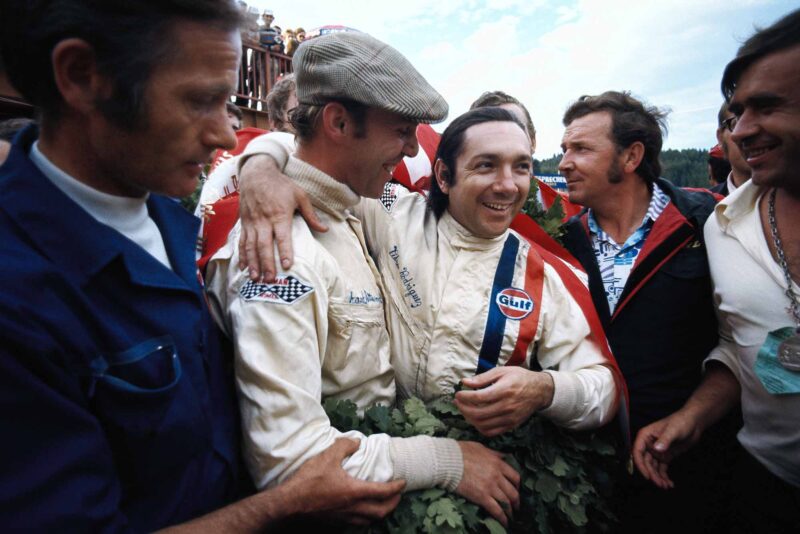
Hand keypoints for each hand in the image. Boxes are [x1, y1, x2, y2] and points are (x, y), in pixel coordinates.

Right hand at [237, 155, 327, 281]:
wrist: (256, 174)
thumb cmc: (281, 185)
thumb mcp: (300, 195)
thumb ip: (311, 214)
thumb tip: (325, 229)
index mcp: (280, 215)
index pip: (283, 237)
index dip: (285, 252)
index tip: (287, 266)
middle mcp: (264, 221)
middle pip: (264, 245)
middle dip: (266, 264)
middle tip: (270, 280)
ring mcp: (252, 223)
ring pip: (251, 246)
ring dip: (253, 263)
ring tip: (255, 278)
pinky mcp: (244, 223)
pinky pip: (242, 242)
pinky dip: (242, 255)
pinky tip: (243, 268)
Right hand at [283, 438, 404, 523]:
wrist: (289, 503)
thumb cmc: (309, 480)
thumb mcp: (328, 456)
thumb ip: (345, 446)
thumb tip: (357, 441)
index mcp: (355, 492)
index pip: (383, 492)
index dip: (396, 488)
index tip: (403, 483)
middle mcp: (353, 508)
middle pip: (381, 511)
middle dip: (393, 504)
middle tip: (397, 495)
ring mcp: (344, 518)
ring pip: (370, 520)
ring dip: (380, 513)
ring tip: (383, 505)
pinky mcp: (335, 523)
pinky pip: (357, 524)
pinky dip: (366, 518)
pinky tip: (361, 512)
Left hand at [455, 367, 553, 436]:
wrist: (540, 391)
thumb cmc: (519, 378)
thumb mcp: (502, 371)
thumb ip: (482, 378)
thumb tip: (465, 382)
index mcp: (504, 390)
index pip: (478, 397)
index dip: (464, 397)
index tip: (458, 393)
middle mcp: (507, 406)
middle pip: (478, 413)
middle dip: (463, 408)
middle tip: (458, 402)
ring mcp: (509, 418)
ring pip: (483, 425)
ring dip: (469, 419)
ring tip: (465, 410)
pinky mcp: (511, 425)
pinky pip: (491, 432)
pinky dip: (480, 427)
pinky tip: (475, 419)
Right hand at [455, 441, 519, 526]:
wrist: (447, 460)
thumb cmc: (461, 452)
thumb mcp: (481, 447)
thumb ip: (494, 453)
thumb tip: (503, 456)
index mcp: (498, 463)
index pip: (515, 477)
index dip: (517, 486)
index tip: (516, 490)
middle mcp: (497, 476)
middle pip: (513, 492)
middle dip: (516, 501)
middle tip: (516, 506)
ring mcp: (490, 487)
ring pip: (507, 502)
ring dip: (510, 511)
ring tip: (511, 516)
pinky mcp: (481, 497)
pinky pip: (496, 510)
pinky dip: (502, 518)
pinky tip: (504, 522)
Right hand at [632, 411, 702, 489]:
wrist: (695, 423)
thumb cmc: (682, 421)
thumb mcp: (673, 430)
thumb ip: (665, 440)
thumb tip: (656, 449)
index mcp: (646, 435)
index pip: (638, 451)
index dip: (640, 464)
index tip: (647, 475)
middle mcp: (649, 444)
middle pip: (646, 462)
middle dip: (652, 474)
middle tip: (660, 484)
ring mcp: (658, 451)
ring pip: (653, 467)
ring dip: (658, 477)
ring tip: (665, 486)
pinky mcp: (666, 455)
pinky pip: (662, 468)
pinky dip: (664, 475)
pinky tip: (669, 483)